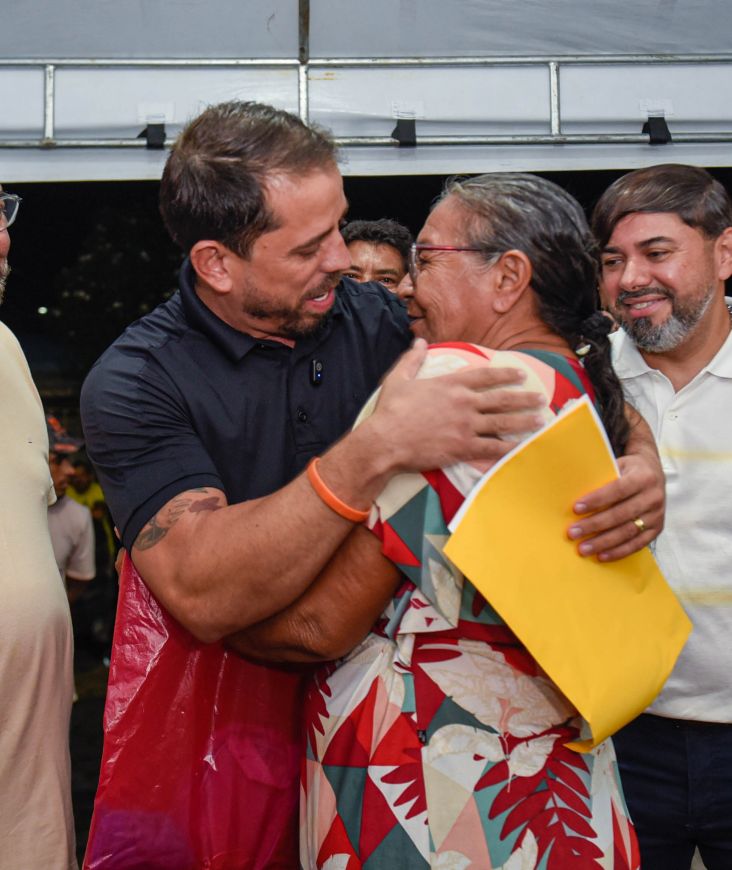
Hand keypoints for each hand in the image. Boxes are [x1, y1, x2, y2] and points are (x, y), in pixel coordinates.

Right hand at [369, 339, 546, 471]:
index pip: (486, 376)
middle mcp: (464, 403)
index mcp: (451, 384)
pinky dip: (510, 447)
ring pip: (503, 422)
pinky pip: (493, 447)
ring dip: (524, 421)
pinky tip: (523, 447)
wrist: (385, 441)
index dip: (506, 374)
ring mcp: (466, 426)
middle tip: (540, 398)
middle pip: (502, 398)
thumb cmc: (390, 411)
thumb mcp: (398, 378)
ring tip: (541, 420)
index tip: (521, 374)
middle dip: (524, 398)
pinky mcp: (464, 447)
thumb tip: (420, 341)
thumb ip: (413, 359)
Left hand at [567, 452, 664, 560]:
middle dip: (594, 525)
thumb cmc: (627, 470)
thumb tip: (574, 494)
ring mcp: (657, 515)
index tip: (576, 508)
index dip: (597, 500)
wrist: (654, 472)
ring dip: (603, 542)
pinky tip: (601, 556)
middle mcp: (653, 497)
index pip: (618, 490)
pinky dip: (618, 552)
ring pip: (628, 532)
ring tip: (583, 548)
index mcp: (643, 477)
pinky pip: (637, 544)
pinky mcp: (657, 529)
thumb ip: (603, 478)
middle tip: (573, 533)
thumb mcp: (618, 466)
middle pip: (621, 514)